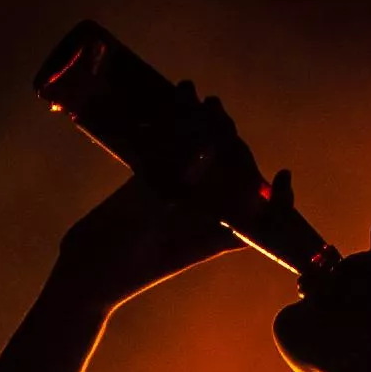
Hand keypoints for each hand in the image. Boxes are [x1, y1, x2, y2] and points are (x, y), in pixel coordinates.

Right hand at [53, 92, 280, 308]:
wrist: (86, 275)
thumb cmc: (126, 265)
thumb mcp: (155, 228)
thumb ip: (182, 192)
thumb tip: (204, 152)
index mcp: (217, 234)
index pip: (259, 214)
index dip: (278, 199)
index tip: (284, 177)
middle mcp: (204, 213)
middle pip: (231, 172)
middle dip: (231, 141)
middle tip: (217, 114)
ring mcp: (180, 196)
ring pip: (203, 155)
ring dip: (205, 125)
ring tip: (202, 99)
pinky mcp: (152, 183)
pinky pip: (171, 148)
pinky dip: (174, 123)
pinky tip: (177, 96)